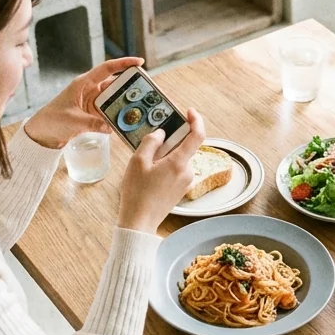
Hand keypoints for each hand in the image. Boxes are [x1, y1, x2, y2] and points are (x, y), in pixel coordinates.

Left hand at [25, 57, 142, 148]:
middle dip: (129, 86)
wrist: (41, 134)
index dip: (123, 63)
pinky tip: (126, 121)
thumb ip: (94, 123)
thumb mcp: (75, 121)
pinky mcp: (92, 113)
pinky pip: (108, 111)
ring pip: (113, 99)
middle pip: (114, 84)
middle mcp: (89, 90)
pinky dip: (116, 115)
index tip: (139, 62)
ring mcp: (91, 102)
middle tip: (146, 90)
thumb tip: (111, 127)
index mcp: (83, 83)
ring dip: (124, 103)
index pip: (107, 68)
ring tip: (139, 107)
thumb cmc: (52, 121)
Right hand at [118, 108, 207, 233]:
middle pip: (185, 147)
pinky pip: (177, 170)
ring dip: (166, 156)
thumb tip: (162, 133)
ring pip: (179, 159)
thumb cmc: (137, 193)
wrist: (140, 222)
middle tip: (152, 144)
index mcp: (179, 163)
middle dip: (170, 141)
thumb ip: (151, 142)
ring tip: (146, 165)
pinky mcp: (181, 189)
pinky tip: (150, 175)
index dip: (196, 120)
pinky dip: (166, 166)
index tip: (190, 112)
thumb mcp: (138, 162)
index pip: (197, 136)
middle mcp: (187, 172)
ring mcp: (186, 182)